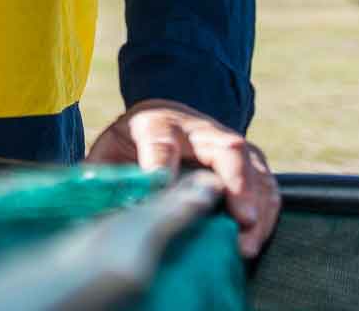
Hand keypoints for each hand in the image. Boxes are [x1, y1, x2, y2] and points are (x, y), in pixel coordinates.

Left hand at [87, 99, 279, 256]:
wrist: (162, 116)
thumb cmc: (133, 141)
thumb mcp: (109, 149)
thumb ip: (102, 173)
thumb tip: (90, 201)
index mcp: (156, 123)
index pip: (160, 142)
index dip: (161, 165)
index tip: (162, 186)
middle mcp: (199, 129)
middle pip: (224, 148)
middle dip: (234, 182)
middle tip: (239, 216)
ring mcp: (228, 143)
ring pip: (254, 168)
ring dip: (256, 205)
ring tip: (246, 241)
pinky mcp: (249, 160)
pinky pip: (267, 184)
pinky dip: (267, 211)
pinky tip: (255, 237)